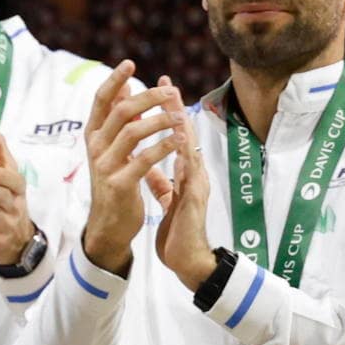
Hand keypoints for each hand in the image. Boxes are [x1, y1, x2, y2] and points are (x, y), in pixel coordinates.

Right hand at [79, 62, 184, 274]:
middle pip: (121, 112)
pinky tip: (179, 141)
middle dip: (148, 98)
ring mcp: (105, 165)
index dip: (114, 80)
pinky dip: (163, 147)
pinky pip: (143, 160)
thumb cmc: (114, 182)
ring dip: (160, 121)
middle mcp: (95, 147)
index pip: (100, 100)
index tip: (130, 62)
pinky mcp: (119, 184)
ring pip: (132, 132)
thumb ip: (117, 120)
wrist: (108, 225)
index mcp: (93, 135)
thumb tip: (126, 88)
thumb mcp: (110, 148)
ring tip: (180, 116)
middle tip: (170, 92)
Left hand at [145, 106, 219, 292]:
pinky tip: (181, 144)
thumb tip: (149, 165)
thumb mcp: (166, 200)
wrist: (188, 261)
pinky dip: (185, 160)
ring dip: (182, 126)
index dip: (162, 115)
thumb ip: (160, 181)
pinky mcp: (195, 201)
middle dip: (174, 109)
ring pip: (189, 150)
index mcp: (182, 173)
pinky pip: (190, 177)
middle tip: (165, 82)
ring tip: (174, 102)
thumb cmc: (178, 229)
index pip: (172, 137)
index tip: (150, 90)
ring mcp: (195, 186)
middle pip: (184, 136)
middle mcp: (191, 175)